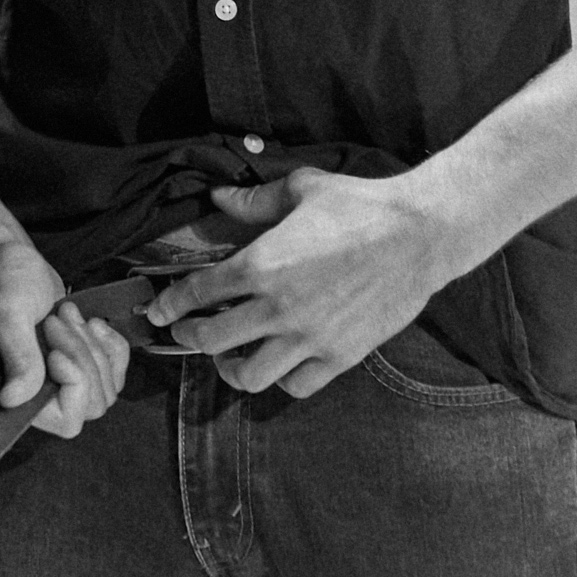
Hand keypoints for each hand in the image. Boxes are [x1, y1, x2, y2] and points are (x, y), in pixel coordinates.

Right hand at [0, 235, 128, 438]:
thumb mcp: (7, 314)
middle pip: (93, 404)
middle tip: (58, 322)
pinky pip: (116, 369)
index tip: (56, 350)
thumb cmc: (0, 282)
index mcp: (15, 392)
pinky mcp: (81, 361)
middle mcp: (41, 394)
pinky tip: (91, 321)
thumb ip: (18, 357)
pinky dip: (112, 344)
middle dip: (84, 358)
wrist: (7, 260)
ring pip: (107, 387)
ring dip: (94, 348)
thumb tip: (13, 401)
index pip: (65, 420)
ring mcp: (64, 379)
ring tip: (68, 316)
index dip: (73, 386)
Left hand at [138, 169, 469, 397]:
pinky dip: (282, 380)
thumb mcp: (302, 189)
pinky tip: (280, 364)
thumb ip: (255, 200)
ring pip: (250, 375)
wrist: (419, 234)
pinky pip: (297, 386)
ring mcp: (309, 337)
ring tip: (229, 358)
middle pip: (211, 340)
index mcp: (261, 264)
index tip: (158, 312)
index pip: (197, 292)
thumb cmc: (360, 206)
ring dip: (230, 368)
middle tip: (188, 332)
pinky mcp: (340, 356)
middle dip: (190, 337)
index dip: (170, 304)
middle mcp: (278, 307)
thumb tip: (219, 198)